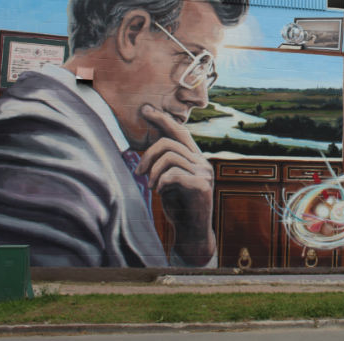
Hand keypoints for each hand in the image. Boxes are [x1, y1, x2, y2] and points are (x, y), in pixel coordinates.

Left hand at [136, 104, 215, 265]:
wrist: (192, 233)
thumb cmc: (178, 206)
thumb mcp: (169, 180)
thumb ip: (166, 163)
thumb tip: (150, 144)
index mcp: (195, 157)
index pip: (179, 131)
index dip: (162, 119)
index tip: (145, 109)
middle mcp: (202, 161)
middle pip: (169, 142)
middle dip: (148, 155)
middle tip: (139, 172)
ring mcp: (204, 173)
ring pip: (169, 156)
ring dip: (153, 171)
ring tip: (150, 185)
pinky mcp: (201, 186)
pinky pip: (173, 174)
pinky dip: (161, 181)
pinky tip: (160, 191)